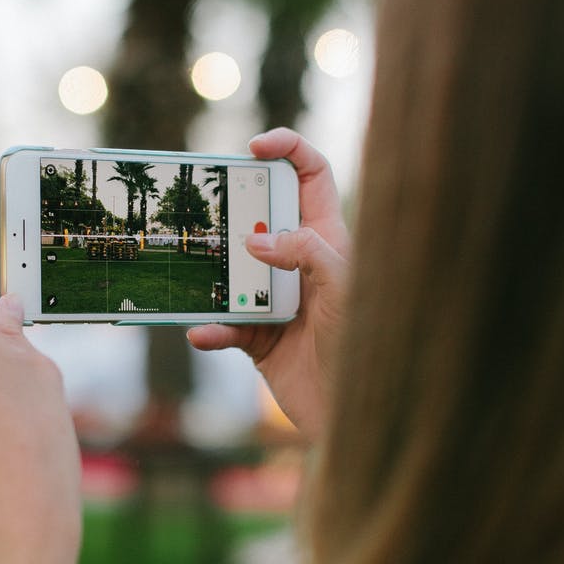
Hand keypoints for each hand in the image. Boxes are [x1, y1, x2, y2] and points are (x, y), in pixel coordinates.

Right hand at [187, 128, 348, 439]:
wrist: (356, 416)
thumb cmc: (367, 347)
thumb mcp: (343, 288)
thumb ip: (305, 254)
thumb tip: (254, 240)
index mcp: (328, 240)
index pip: (311, 178)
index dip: (288, 150)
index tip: (255, 147)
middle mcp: (299, 264)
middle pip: (259, 218)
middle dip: (233, 210)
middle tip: (211, 210)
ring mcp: (276, 299)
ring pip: (232, 271)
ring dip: (214, 274)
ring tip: (197, 273)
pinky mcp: (258, 338)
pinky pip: (225, 325)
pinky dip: (212, 329)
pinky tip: (205, 332)